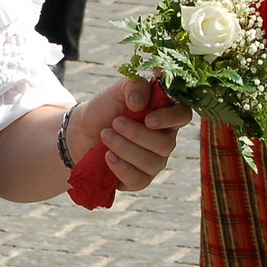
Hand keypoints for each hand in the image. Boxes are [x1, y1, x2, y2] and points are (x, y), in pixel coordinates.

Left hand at [69, 77, 192, 190]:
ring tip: (105, 135)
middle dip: (137, 134)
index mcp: (165, 114)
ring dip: (125, 148)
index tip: (148, 119)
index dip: (170, 119)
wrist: (84, 129)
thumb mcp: (118, 90)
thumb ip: (133, 86)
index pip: (183, 116)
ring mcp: (154, 161)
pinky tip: (107, 156)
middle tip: (114, 123)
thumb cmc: (107, 108)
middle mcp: (165, 139)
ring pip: (152, 163)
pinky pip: (139, 180)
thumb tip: (139, 103)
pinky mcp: (140, 178)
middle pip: (166, 144)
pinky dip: (121, 168)